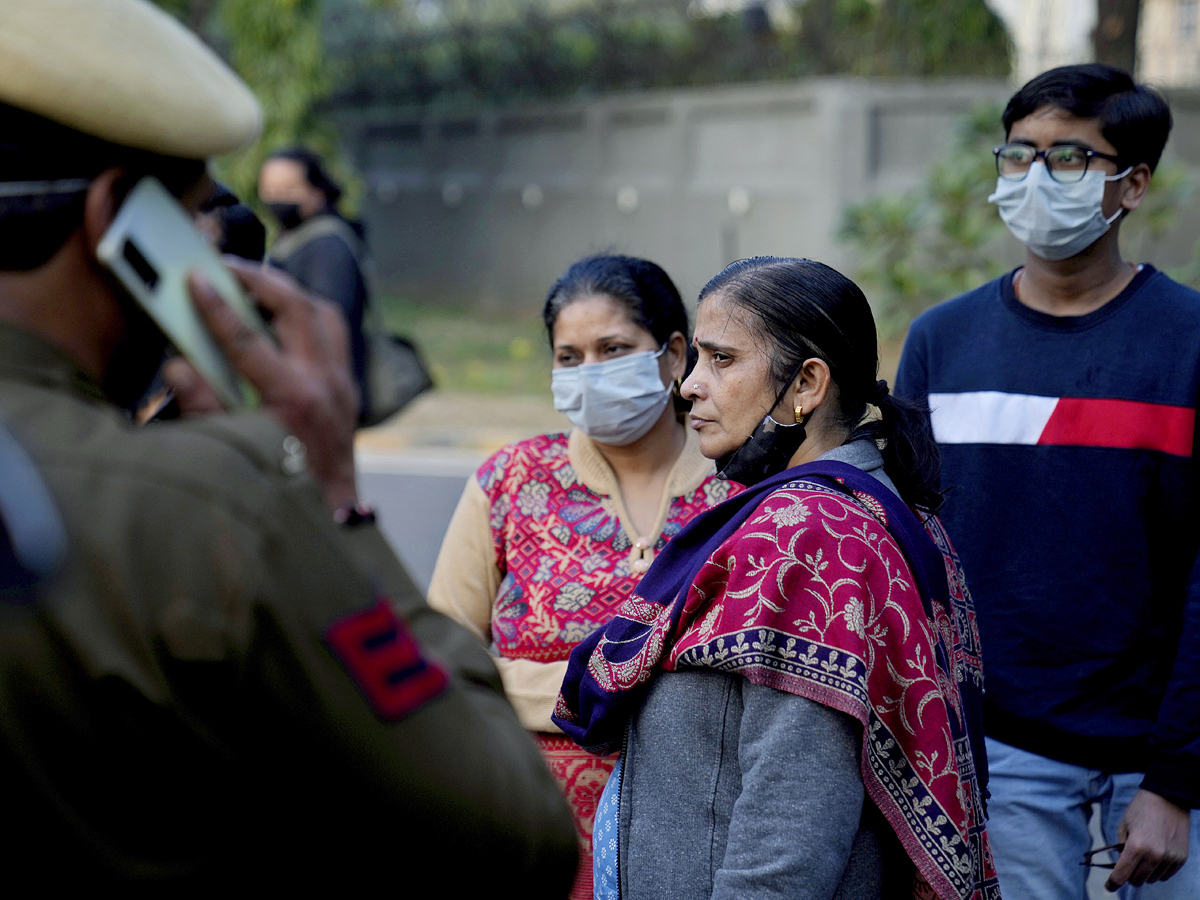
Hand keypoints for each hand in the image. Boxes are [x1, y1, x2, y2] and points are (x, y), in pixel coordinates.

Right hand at [163, 260, 359, 512]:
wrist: (328, 517)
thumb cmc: (277, 487)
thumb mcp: (231, 448)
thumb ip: (203, 405)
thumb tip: (180, 364)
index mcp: (291, 398)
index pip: (248, 337)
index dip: (217, 305)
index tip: (197, 279)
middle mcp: (323, 383)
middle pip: (296, 307)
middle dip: (259, 280)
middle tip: (226, 266)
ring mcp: (342, 383)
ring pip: (324, 313)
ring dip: (290, 292)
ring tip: (255, 283)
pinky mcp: (349, 388)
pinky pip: (335, 334)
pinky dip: (310, 315)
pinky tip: (286, 316)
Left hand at [1105, 789, 1190, 890]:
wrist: (1168, 798)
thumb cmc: (1141, 809)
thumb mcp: (1124, 825)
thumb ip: (1120, 847)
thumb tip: (1120, 863)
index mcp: (1136, 846)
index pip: (1122, 874)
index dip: (1113, 883)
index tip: (1109, 886)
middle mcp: (1154, 856)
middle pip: (1137, 880)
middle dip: (1128, 876)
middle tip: (1126, 866)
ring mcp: (1170, 858)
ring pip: (1152, 879)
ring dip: (1144, 873)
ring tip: (1142, 858)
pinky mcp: (1181, 858)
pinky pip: (1166, 875)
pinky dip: (1158, 871)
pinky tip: (1155, 859)